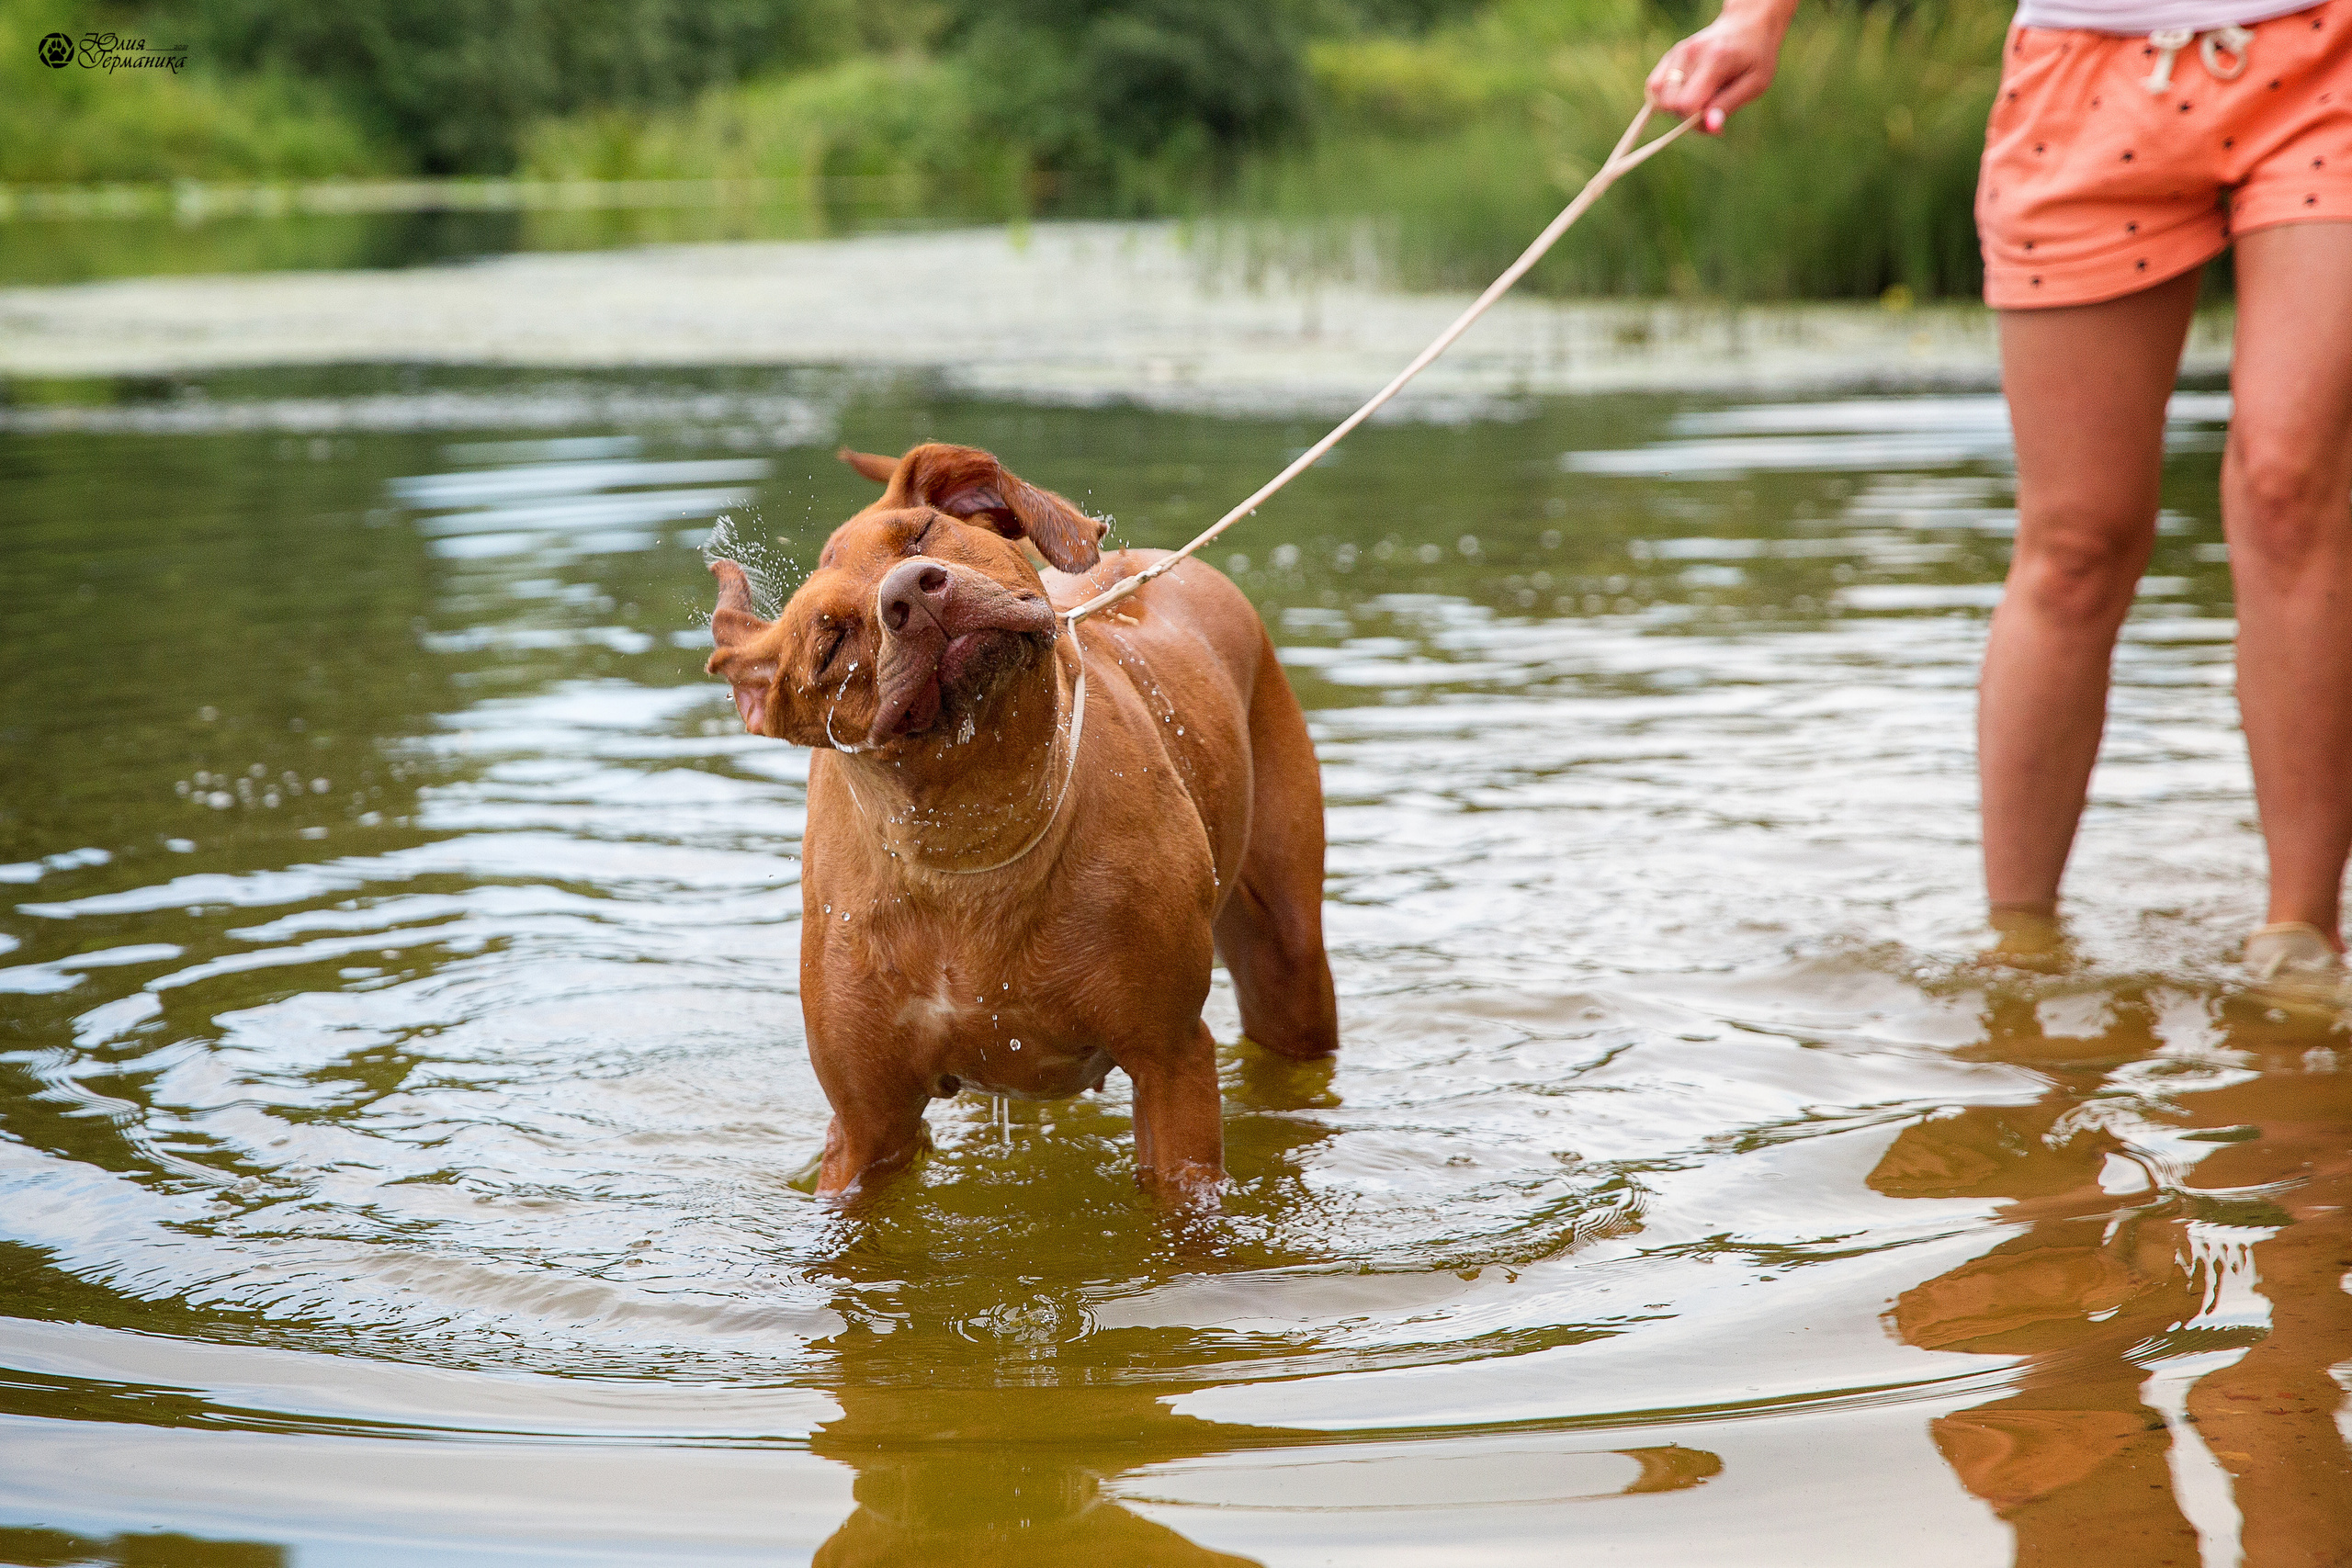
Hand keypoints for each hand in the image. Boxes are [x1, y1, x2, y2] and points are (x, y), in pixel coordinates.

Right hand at [1646, 0, 1797, 134]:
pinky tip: (1686, 94)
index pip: (1686, 104)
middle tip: (1708, 111)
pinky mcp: (1670, 55)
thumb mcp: (1756, 83)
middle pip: (1669, 103)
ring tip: (1697, 101)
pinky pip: (1654, 86)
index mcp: (1714, 60)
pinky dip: (1665, 98)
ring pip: (1658, 97)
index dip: (1696, 122)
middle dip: (1685, 117)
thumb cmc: (1756, 56)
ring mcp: (1677, 53)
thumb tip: (1710, 128)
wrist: (1747, 24)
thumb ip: (1729, 105)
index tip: (1713, 121)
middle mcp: (1690, 54)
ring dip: (1674, 108)